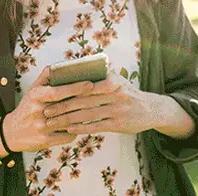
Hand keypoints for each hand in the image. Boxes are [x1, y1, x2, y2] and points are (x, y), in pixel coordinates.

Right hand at [2, 65, 93, 152]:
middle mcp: (37, 111)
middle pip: (66, 107)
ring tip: (96, 109)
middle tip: (102, 95)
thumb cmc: (27, 107)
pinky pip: (67, 136)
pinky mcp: (44, 141)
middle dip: (85, 101)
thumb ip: (46, 77)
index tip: (90, 83)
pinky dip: (77, 131)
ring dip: (84, 116)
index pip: (57, 91)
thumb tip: (60, 64)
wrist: (11, 133)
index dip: (74, 88)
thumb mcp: (33, 90)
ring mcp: (41, 127)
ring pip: (69, 122)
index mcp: (35, 96)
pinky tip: (83, 126)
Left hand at [41, 69, 155, 135]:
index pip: (85, 86)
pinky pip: (95, 126)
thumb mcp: (118, 79)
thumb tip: (78, 67)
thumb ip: (101, 74)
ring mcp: (116, 110)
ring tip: (52, 122)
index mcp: (112, 80)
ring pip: (86, 115)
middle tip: (46, 111)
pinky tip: (68, 130)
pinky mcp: (118, 124)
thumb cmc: (128, 92)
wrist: (150, 109)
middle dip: (62, 107)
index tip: (51, 94)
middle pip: (82, 101)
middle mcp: (115, 94)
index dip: (67, 91)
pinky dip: (80, 128)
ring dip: (67, 120)